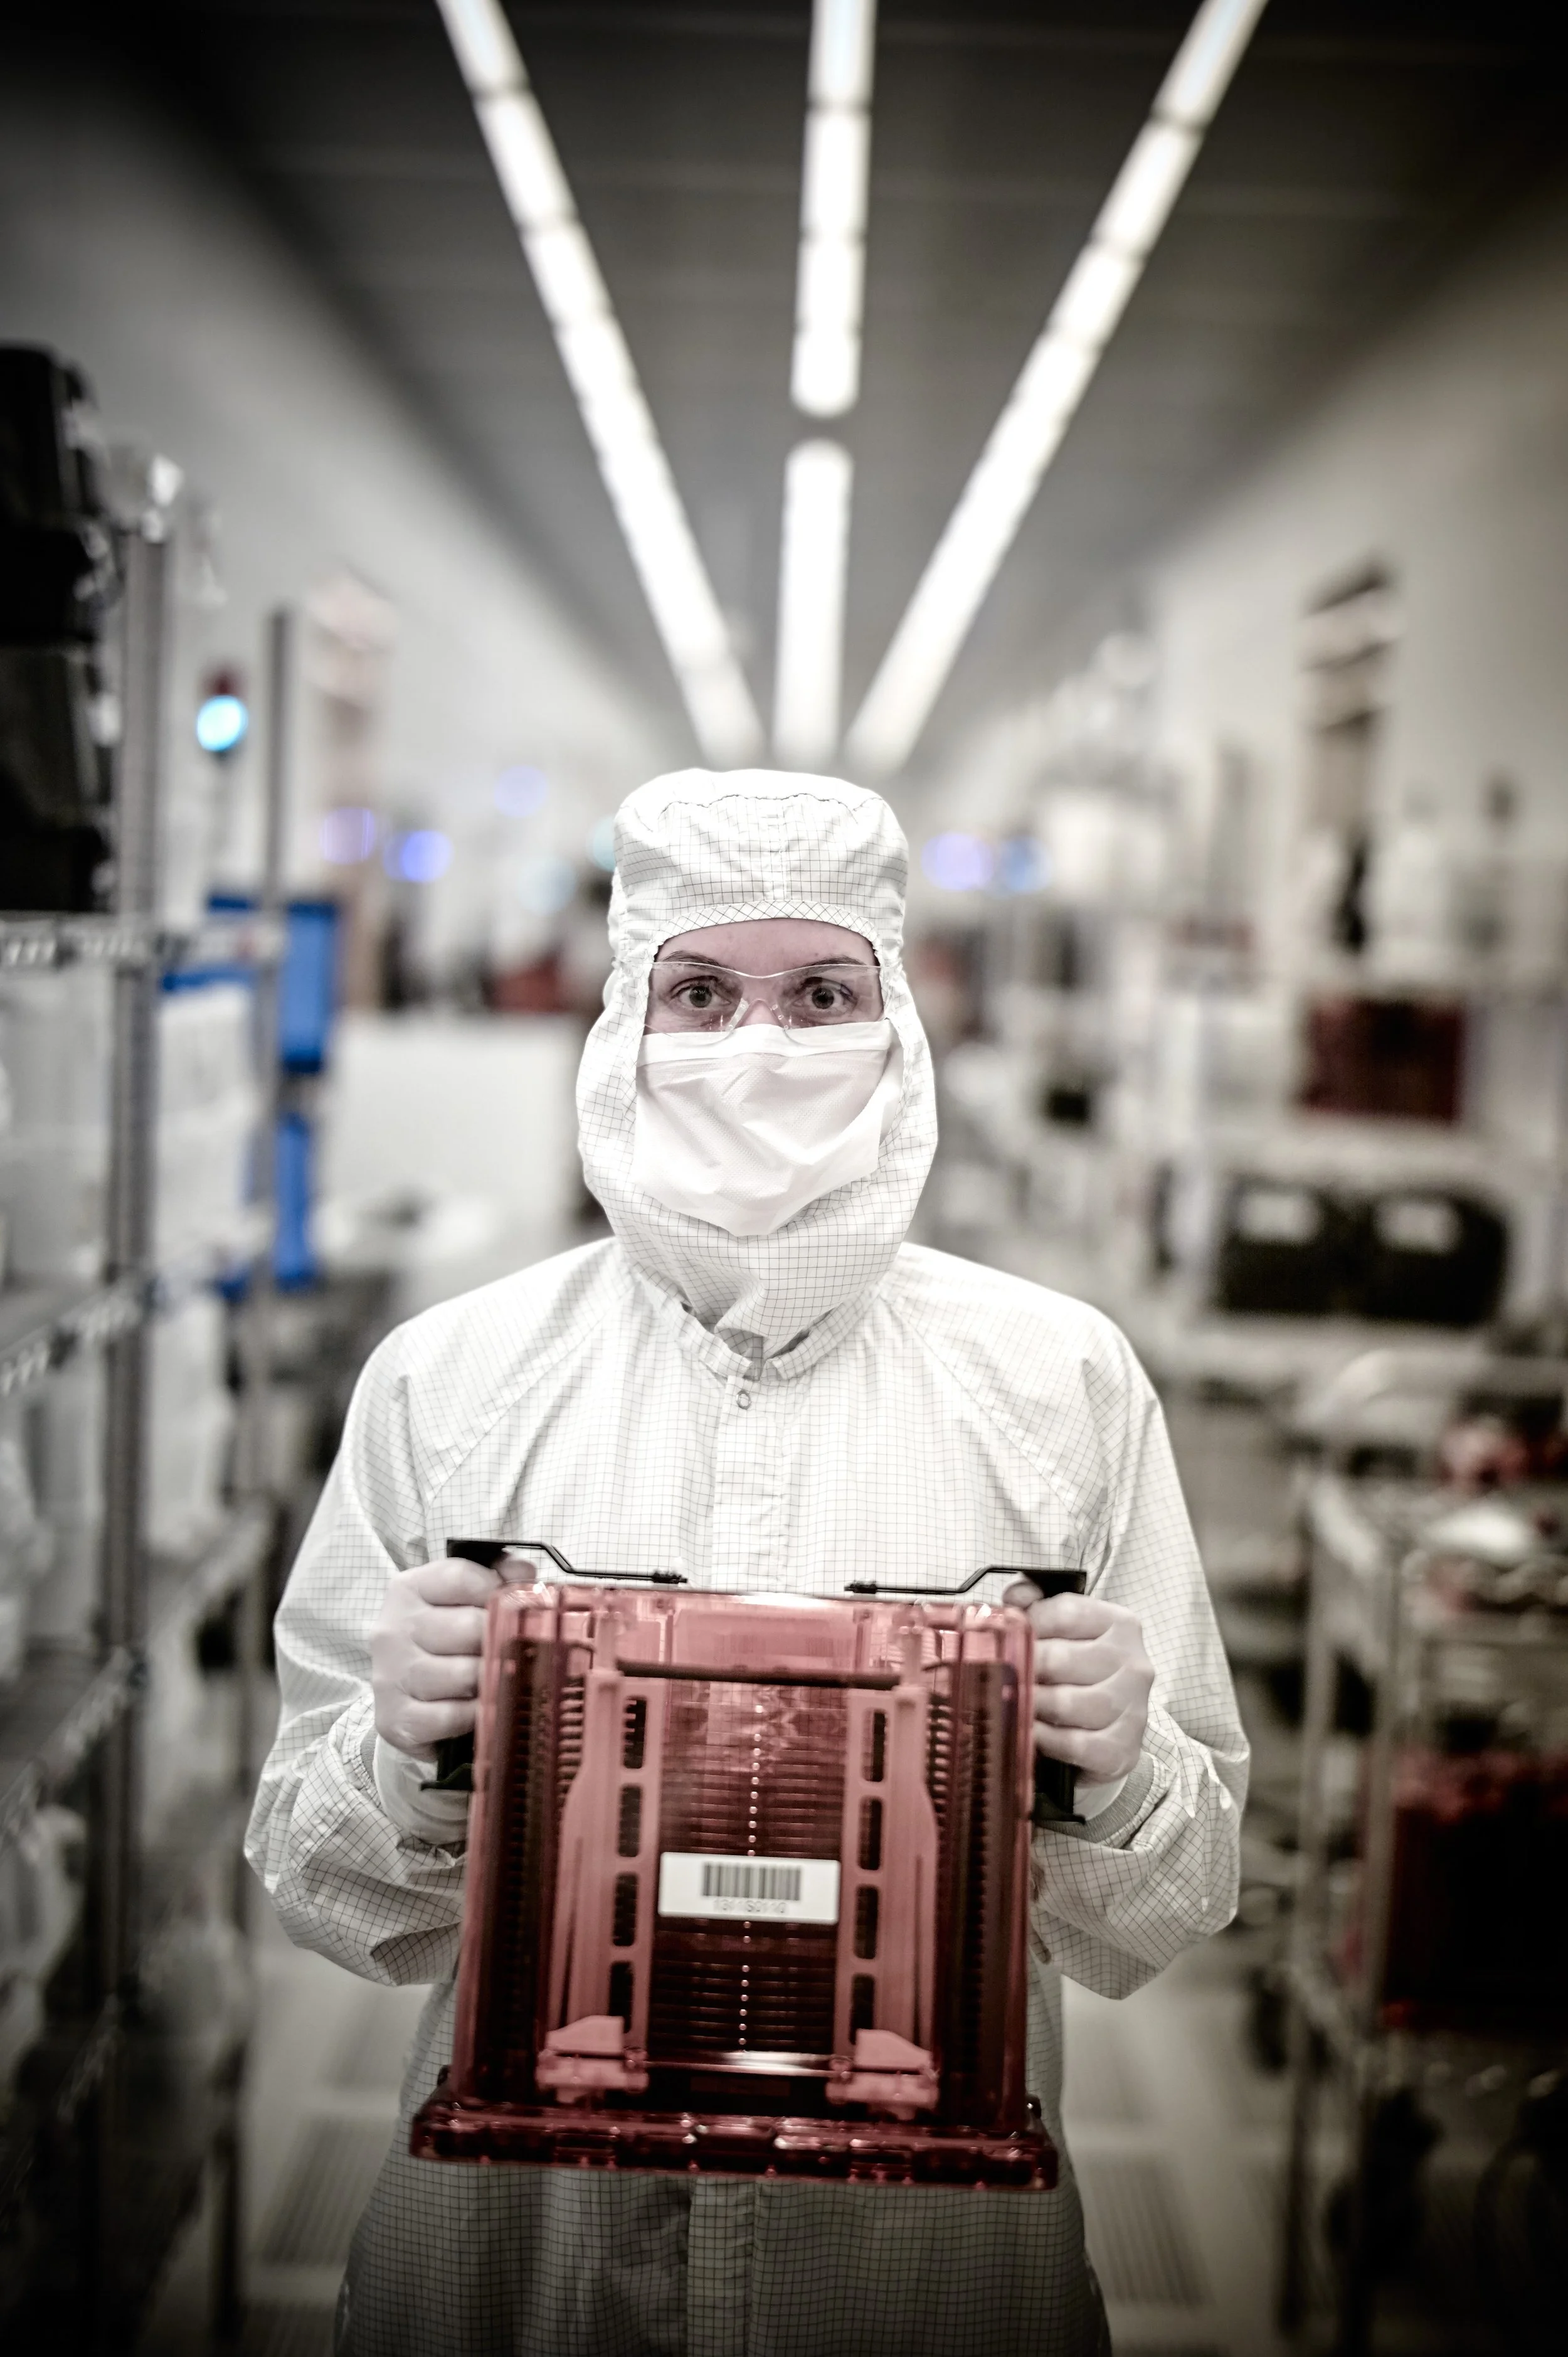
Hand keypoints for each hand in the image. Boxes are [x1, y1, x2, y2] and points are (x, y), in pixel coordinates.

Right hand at [370, 1556, 502, 1757]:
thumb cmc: (443, 1640)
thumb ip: (495, 1575)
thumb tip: (523, 1573)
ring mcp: (390, 1676)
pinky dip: (473, 1714)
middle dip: (500, 1640)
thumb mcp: (462, 1599)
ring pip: (464, 1674)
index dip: (497, 1591)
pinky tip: (478, 1707)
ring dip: (489, 1679)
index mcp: (408, 1590)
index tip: (511, 1606)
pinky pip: (451, 1716)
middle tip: (513, 1650)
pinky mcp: (395, 1719)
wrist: (401, 1693)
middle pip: (470, 1627)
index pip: (461, 1578)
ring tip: (497, 1678)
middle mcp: (393, 1629)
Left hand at [1003, 1583, 1153, 1784]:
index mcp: (1120, 1625)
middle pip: (1059, 1659)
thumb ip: (1038, 1604)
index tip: (1011, 1636)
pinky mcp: (1122, 1748)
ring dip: (1031, 1704)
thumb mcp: (1066, 1632)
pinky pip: (1072, 1743)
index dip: (1028, 1624)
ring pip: (1065, 1703)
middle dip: (1023, 1668)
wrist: (1113, 1727)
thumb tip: (1016, 1595)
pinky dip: (1044, 1738)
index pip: (1064, 1612)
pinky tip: (1031, 1731)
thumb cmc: (1082, 1673)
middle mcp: (1133, 1663)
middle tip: (1000, 1674)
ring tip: (1013, 1701)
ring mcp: (1132, 1708)